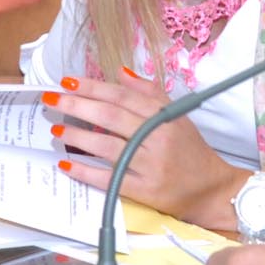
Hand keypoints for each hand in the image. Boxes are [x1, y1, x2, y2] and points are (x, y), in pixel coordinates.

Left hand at [44, 72, 245, 229]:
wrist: (211, 190)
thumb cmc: (191, 151)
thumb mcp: (177, 117)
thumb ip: (150, 93)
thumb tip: (121, 73)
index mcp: (165, 117)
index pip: (123, 96)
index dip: (94, 87)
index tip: (68, 81)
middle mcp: (159, 138)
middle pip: (111, 116)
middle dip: (77, 106)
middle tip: (53, 99)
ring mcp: (151, 165)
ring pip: (107, 146)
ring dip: (77, 136)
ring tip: (56, 129)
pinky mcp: (145, 191)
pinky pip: (109, 178)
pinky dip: (85, 171)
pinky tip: (66, 164)